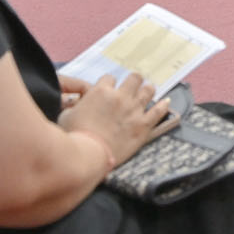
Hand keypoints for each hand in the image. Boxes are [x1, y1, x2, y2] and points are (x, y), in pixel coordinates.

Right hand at [58, 73, 175, 166]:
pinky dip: (163, 106)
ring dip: (148, 90)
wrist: (89, 154)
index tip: (109, 90)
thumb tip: (75, 105)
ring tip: (149, 90)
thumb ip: (74, 106)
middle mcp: (120, 97)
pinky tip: (166, 102)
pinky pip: (158, 111)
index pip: (109, 78)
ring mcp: (134, 110)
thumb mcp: (66, 115)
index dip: (109, 84)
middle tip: (133, 86)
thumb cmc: (75, 136)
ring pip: (148, 91)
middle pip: (133, 79)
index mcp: (101, 91)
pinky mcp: (143, 125)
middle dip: (133, 81)